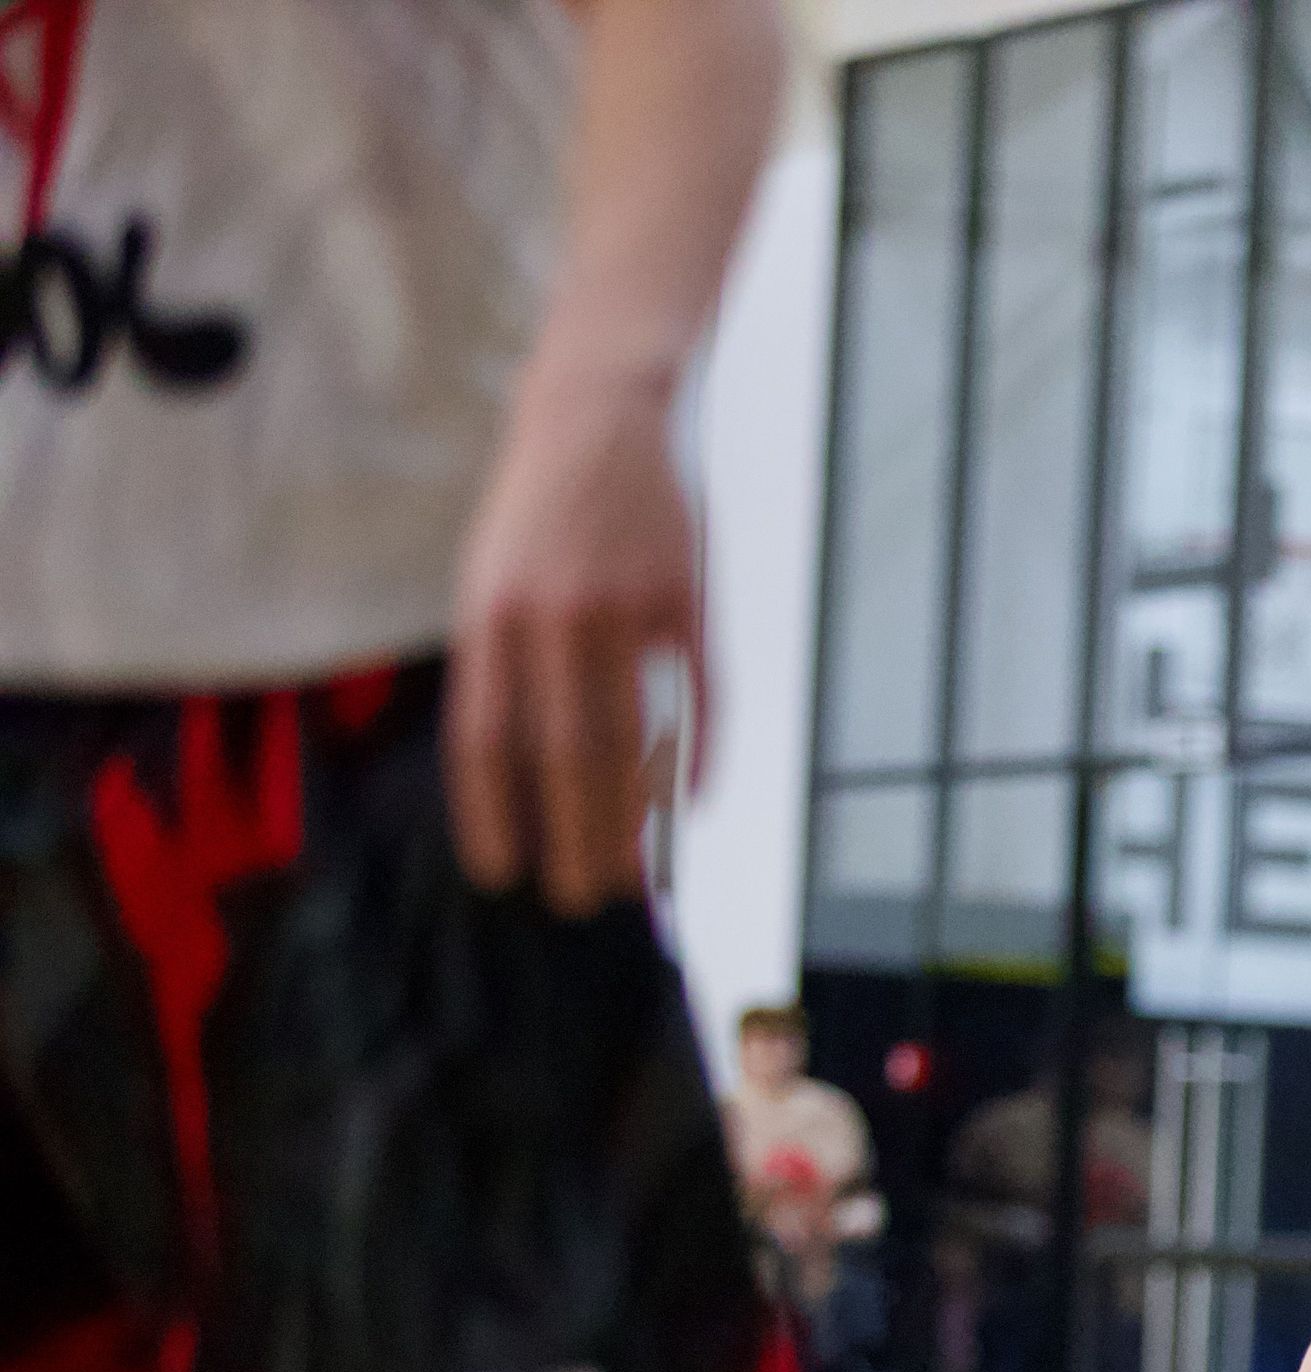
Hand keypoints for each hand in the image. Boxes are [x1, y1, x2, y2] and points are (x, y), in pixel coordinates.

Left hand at [445, 356, 702, 916]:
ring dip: (634, 813)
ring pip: (632, 735)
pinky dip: (699, 753)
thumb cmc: (539, 511)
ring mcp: (625, 605)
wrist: (594, 411)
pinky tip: (695, 799)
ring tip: (634, 870)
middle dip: (571, 836)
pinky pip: (699, 695)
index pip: (486, 739)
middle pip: (564, 753)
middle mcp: (552, 615)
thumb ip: (502, 664)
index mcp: (491, 615)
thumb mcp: (492, 577)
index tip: (502, 874)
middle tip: (578, 896)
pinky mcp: (685, 596)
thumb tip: (520, 772)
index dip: (493, 813)